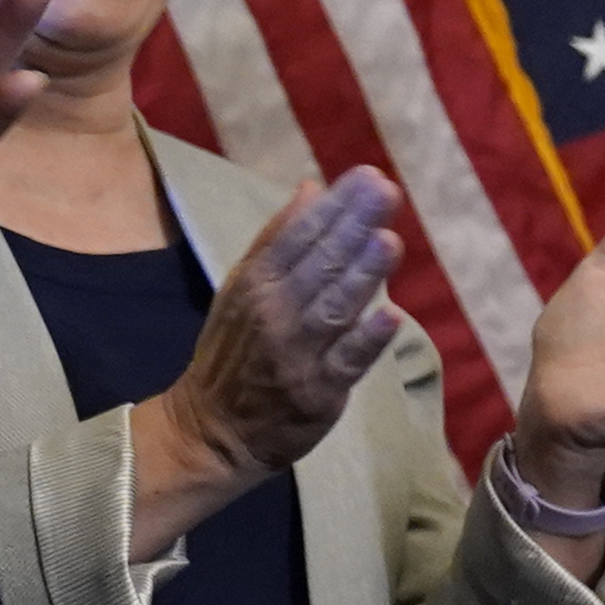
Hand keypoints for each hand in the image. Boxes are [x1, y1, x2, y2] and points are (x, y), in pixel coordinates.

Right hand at [127, 171, 402, 556]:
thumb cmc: (235, 351)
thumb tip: (312, 188)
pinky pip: (345, 363)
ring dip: (363, 274)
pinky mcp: (317, 393)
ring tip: (389, 240)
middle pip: (319, 265)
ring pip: (334, 308)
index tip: (368, 176)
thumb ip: (279, 238)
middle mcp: (275, 313)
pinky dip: (366, 340)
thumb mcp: (244, 288)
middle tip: (386, 191)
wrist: (211, 429)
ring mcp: (296, 354)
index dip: (335, 206)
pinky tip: (392, 316)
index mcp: (256, 283)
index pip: (299, 236)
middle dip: (354, 226)